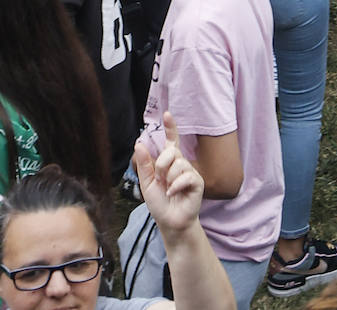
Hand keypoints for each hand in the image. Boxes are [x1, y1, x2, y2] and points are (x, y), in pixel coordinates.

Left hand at [135, 114, 204, 235]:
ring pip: (178, 164)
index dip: (170, 127)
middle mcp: (181, 164)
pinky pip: (185, 176)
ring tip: (169, 190)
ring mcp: (190, 172)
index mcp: (169, 163)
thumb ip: (144, 164)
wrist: (170, 222)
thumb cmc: (159, 204)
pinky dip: (175, 186)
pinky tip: (174, 194)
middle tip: (161, 180)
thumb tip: (139, 143)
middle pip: (171, 152)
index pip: (171, 141)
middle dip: (161, 165)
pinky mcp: (197, 182)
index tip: (167, 114)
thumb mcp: (147, 184)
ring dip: (168, 179)